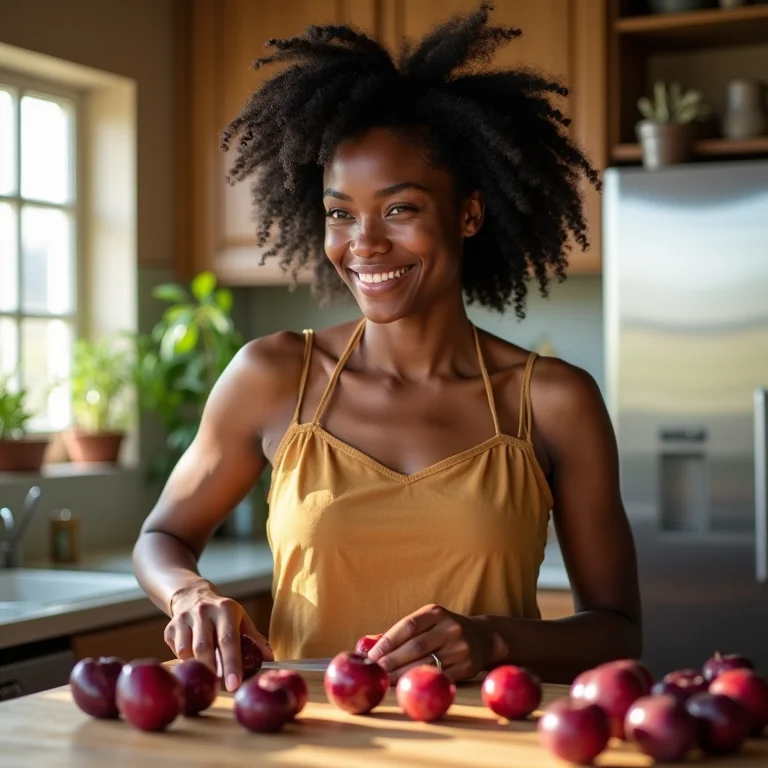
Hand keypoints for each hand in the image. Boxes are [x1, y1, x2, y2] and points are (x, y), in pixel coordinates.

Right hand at [164, 582, 272, 691]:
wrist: (193, 597)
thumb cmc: (223, 615)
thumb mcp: (241, 619)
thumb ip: (254, 638)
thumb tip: (269, 658)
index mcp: (225, 609)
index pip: (228, 639)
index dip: (231, 663)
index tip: (234, 684)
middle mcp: (203, 612)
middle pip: (205, 648)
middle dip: (212, 671)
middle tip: (220, 689)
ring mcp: (184, 619)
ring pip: (187, 652)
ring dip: (198, 667)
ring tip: (208, 672)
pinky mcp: (169, 628)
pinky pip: (176, 653)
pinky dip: (186, 662)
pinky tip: (194, 659)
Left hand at [368, 604, 507, 682]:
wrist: (483, 638)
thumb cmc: (444, 630)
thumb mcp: (429, 621)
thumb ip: (405, 632)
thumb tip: (370, 648)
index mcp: (435, 612)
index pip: (407, 626)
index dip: (388, 641)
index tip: (372, 656)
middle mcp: (449, 628)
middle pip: (415, 647)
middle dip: (391, 661)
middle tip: (374, 672)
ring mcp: (459, 648)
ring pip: (425, 664)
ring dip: (402, 675)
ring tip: (385, 681)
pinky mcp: (466, 667)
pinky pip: (439, 678)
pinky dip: (421, 684)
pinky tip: (408, 688)